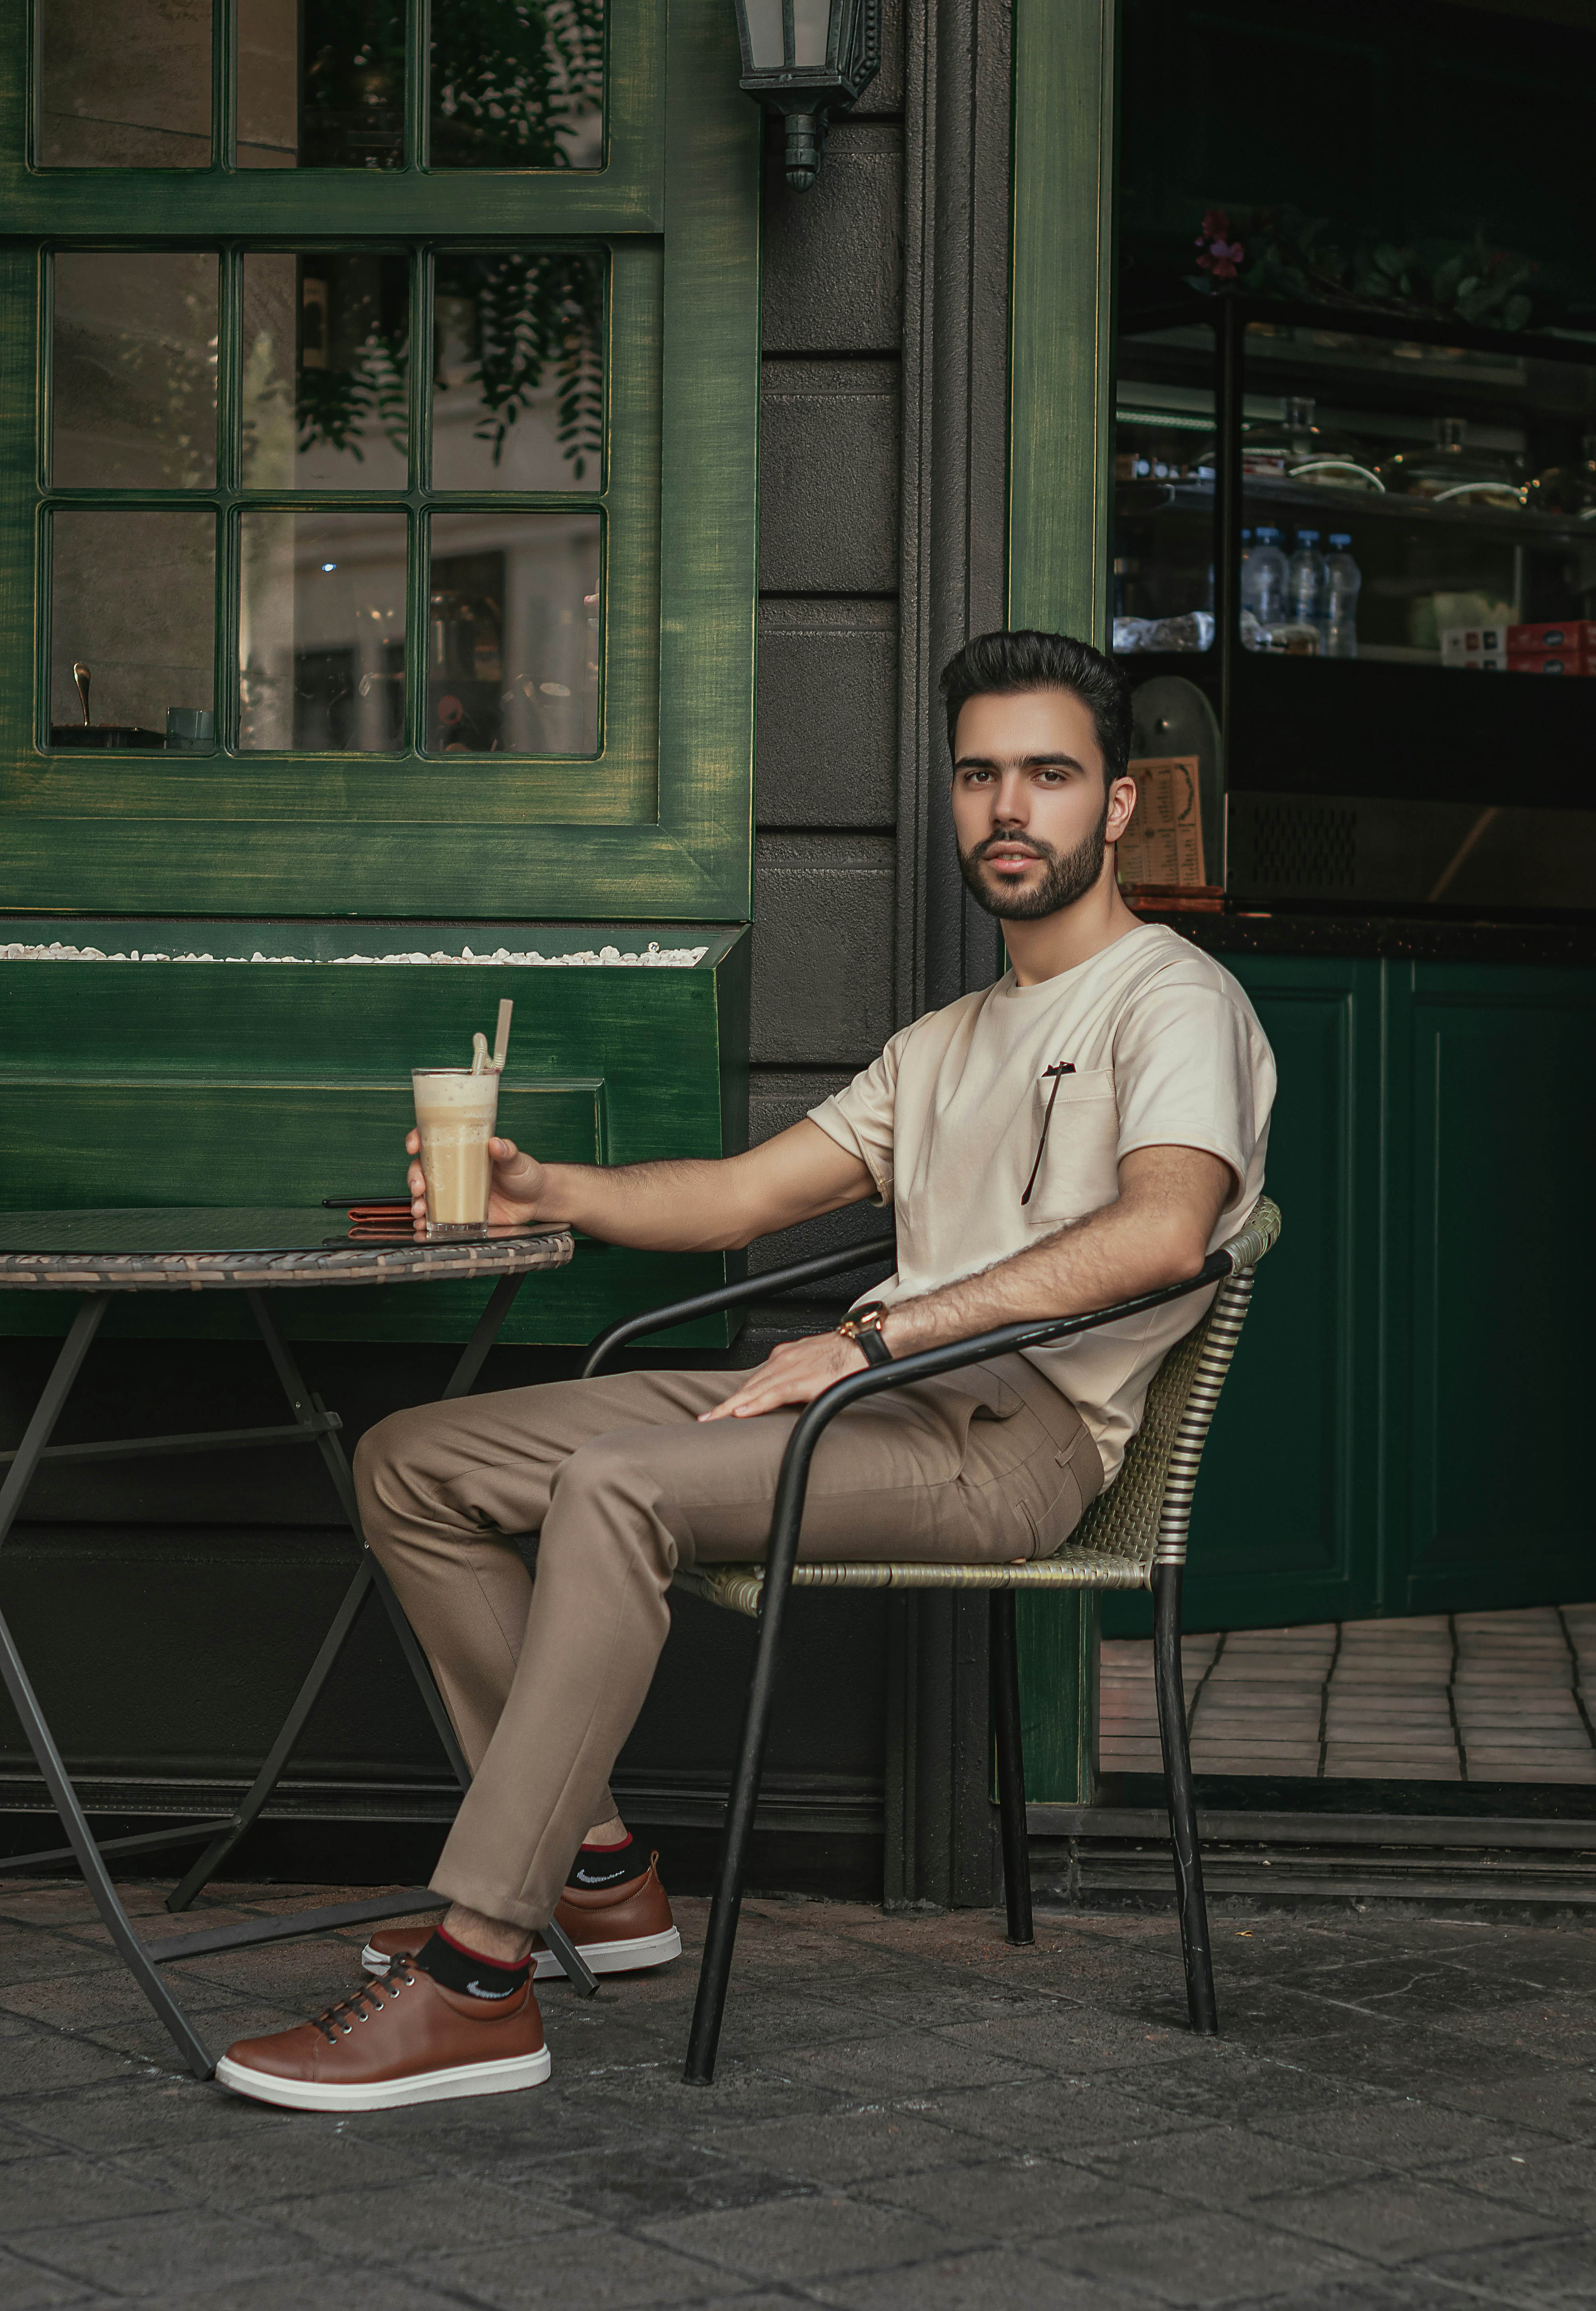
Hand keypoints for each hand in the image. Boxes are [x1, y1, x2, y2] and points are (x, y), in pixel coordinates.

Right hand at [406, 1131, 547, 1223]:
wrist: (536, 1200)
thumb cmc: (525, 1173)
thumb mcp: (517, 1160)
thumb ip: (507, 1152)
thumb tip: (497, 1143)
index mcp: (463, 1151)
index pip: (433, 1140)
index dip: (417, 1140)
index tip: (413, 1146)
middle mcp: (454, 1171)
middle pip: (423, 1170)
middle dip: (414, 1179)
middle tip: (419, 1188)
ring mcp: (455, 1193)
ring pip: (426, 1195)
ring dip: (417, 1203)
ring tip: (420, 1211)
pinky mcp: (460, 1213)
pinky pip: (438, 1218)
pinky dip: (427, 1224)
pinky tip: (424, 1229)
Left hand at [699, 1330, 867, 1421]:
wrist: (866, 1343)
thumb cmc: (845, 1354)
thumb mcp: (813, 1363)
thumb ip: (797, 1377)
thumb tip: (788, 1395)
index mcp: (784, 1357)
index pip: (753, 1381)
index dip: (735, 1397)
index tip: (718, 1410)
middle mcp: (783, 1360)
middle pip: (748, 1386)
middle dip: (725, 1404)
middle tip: (705, 1418)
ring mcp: (792, 1369)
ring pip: (755, 1390)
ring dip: (731, 1406)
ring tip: (713, 1419)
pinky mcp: (804, 1379)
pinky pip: (774, 1393)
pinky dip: (756, 1403)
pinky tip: (742, 1412)